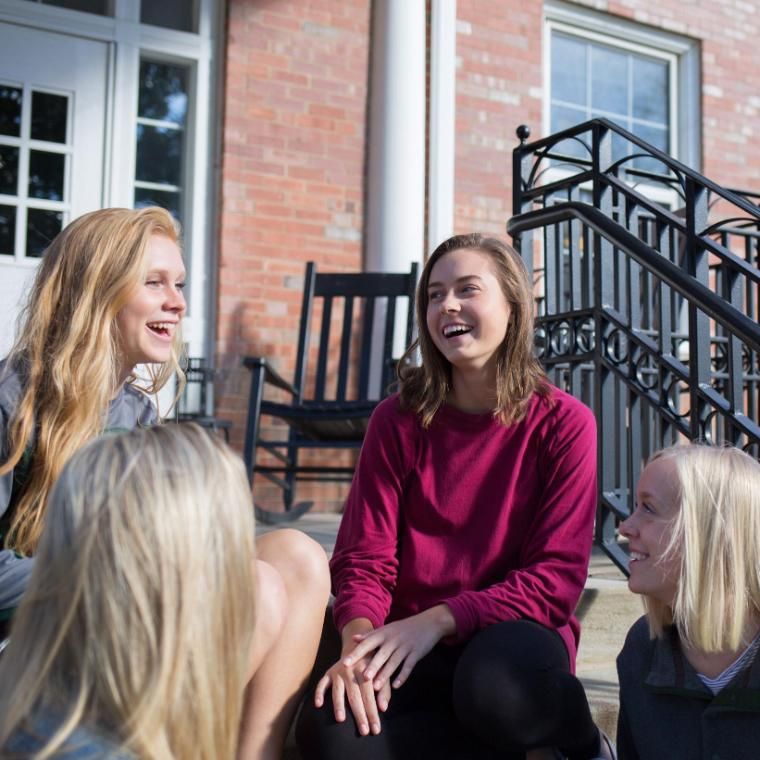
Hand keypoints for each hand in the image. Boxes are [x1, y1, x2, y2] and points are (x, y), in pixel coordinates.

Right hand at [314, 621, 390, 735]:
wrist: (357, 646)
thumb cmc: (372, 665)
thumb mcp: (382, 673)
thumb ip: (384, 690)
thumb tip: (383, 708)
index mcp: (365, 670)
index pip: (369, 696)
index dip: (372, 713)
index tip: (376, 729)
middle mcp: (350, 670)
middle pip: (354, 696)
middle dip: (360, 715)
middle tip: (364, 731)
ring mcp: (338, 671)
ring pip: (337, 691)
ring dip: (339, 705)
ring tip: (341, 720)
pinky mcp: (328, 672)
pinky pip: (322, 683)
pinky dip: (319, 693)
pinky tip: (318, 705)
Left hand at [343, 605, 455, 690]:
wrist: (429, 622)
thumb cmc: (404, 628)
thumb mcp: (387, 629)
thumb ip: (370, 635)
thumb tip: (354, 639)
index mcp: (384, 633)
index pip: (368, 643)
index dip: (357, 653)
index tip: (345, 663)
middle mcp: (393, 639)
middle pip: (381, 654)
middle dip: (372, 666)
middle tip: (362, 677)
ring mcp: (406, 646)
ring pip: (394, 662)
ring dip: (385, 674)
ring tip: (376, 687)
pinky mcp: (416, 653)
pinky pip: (409, 665)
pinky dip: (403, 676)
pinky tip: (396, 686)